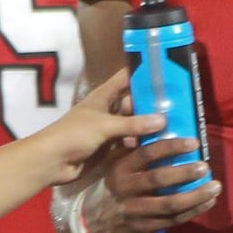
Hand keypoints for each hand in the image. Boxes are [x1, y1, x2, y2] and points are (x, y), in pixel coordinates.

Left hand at [38, 68, 170, 190]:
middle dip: (154, 104)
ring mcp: (109, 128)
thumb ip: (133, 124)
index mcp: (104, 96)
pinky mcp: (110, 146)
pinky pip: (131, 141)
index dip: (143, 72)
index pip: (126, 77)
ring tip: (176, 125)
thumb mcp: (105, 126)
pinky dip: (142, 142)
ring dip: (150, 125)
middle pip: (135, 102)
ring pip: (135, 123)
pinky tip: (160, 145)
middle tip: (181, 105)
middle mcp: (109, 109)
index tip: (167, 70)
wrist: (51, 162)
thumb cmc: (74, 135)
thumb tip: (163, 120)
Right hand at [86, 135, 222, 232]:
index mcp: (121, 167)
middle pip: (158, 179)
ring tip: (215, 187)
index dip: (171, 147)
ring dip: (195, 196)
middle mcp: (127, 188)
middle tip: (204, 166)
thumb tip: (165, 123)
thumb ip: (136, 148)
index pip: (147, 154)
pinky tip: (208, 202)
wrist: (96, 220)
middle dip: (184, 173)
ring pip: (169, 204)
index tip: (194, 142)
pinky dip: (192, 212)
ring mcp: (135, 210)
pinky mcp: (144, 227)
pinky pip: (172, 221)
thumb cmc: (115, 183)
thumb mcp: (116, 163)